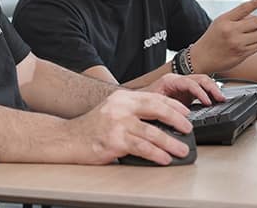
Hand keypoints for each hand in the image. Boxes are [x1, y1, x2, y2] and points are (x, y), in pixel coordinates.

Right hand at [66, 89, 193, 165]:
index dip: (173, 105)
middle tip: (188, 129)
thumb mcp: (113, 110)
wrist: (69, 138)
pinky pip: (142, 148)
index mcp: (123, 98)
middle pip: (157, 109)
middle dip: (177, 120)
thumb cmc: (93, 127)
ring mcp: (117, 124)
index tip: (186, 113)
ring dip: (171, 142)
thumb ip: (134, 112)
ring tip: (181, 149)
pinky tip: (164, 158)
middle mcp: (121, 107)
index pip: (154, 98)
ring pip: (152, 132)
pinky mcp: (114, 141)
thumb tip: (162, 122)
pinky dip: (156, 154)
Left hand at [140, 73, 224, 105]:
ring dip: (213, 90)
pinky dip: (210, 94)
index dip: (200, 92)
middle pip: (200, 79)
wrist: (137, 101)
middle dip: (212, 88)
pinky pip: (201, 89)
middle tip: (220, 99)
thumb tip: (177, 118)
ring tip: (221, 99)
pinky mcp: (186, 92)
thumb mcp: (153, 104)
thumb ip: (165, 108)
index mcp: (170, 81)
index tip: (207, 102)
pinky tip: (215, 101)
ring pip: (203, 82)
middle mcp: (178, 80)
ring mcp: (183, 85)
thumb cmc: (142, 101)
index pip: (190, 83)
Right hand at [191, 0, 256, 74]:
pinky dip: (255, 45)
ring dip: (256, 35)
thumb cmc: (213, 38)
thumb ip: (235, 18)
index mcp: (224, 20)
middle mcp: (230, 30)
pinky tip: (245, 46)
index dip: (256, 2)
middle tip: (249, 27)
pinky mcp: (241, 54)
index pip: (243, 8)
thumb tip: (256, 17)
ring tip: (245, 38)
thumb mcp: (219, 23)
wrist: (202, 58)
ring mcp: (236, 43)